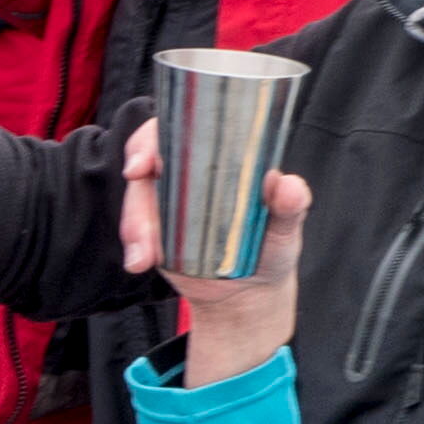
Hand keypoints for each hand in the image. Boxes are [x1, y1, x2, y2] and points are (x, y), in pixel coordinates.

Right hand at [118, 122, 308, 384]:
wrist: (249, 294)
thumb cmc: (271, 248)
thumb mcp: (285, 228)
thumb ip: (290, 206)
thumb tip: (289, 185)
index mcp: (218, 157)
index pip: (177, 129)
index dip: (150, 141)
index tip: (141, 166)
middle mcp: (188, 172)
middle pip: (145, 164)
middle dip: (136, 200)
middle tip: (142, 236)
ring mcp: (166, 201)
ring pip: (135, 200)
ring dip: (134, 228)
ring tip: (144, 259)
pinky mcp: (153, 230)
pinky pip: (133, 230)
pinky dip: (135, 247)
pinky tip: (141, 263)